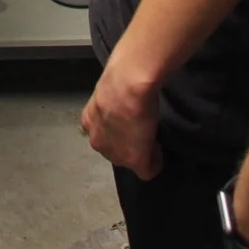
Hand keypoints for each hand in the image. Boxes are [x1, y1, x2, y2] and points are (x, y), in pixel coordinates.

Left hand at [80, 55, 162, 180]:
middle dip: (127, 144)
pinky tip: (159, 153)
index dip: (119, 130)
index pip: (104, 133)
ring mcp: (115, 153)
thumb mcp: (109, 90)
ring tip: (151, 138)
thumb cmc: (120, 78)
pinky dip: (154, 163)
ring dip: (139, 152)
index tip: (132, 123)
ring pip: (128, 160)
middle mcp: (97, 140)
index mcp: (89, 121)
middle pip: (114, 150)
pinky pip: (146, 170)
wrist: (128, 84)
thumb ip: (111, 103)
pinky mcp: (135, 160)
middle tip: (142, 131)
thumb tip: (122, 101)